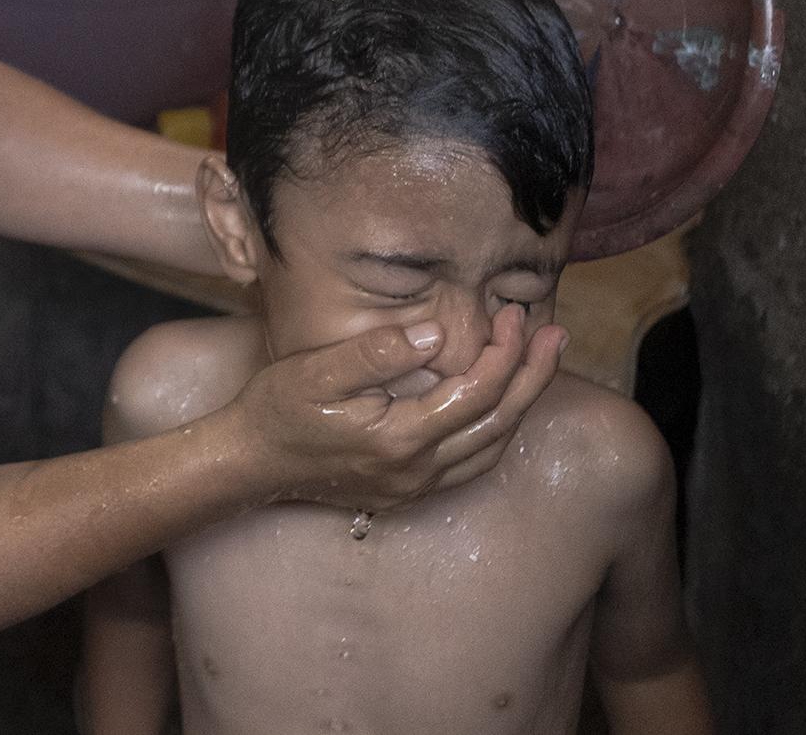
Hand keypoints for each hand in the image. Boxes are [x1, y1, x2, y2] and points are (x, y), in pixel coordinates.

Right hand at [225, 305, 566, 509]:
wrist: (250, 463)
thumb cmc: (276, 410)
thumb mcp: (315, 371)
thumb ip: (376, 353)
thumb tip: (433, 334)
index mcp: (400, 438)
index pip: (477, 394)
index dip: (505, 353)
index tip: (514, 315)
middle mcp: (418, 470)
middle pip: (499, 424)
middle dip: (533, 376)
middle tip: (556, 335)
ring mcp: (416, 486)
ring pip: (493, 449)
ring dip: (521, 405)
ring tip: (539, 364)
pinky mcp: (409, 491)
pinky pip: (472, 463)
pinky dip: (496, 430)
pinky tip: (500, 404)